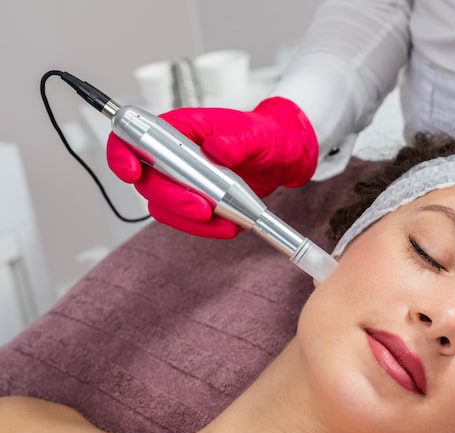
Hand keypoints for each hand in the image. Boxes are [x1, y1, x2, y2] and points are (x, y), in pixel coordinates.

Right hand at [106, 97, 318, 237]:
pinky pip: (186, 220)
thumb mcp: (255, 133)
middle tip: (202, 208)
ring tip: (226, 222)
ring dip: (190, 220)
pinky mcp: (194, 200)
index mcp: (179, 128)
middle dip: (172, 199)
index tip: (131, 172)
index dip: (122, 154)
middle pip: (147, 181)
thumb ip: (236, 140)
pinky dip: (206, 228)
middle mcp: (172, 155)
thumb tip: (216, 149)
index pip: (132, 136)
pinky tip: (229, 226)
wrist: (280, 158)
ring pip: (164, 206)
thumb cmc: (263, 135)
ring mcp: (181, 180)